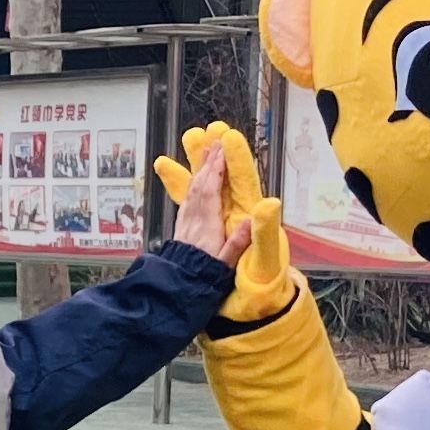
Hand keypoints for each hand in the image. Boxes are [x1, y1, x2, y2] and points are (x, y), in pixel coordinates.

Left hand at [151, 122, 292, 321]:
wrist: (177, 290)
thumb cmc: (204, 278)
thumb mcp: (226, 263)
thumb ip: (239, 241)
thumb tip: (252, 220)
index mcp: (206, 225)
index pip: (211, 189)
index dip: (216, 168)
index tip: (222, 147)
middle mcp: (193, 220)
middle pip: (199, 184)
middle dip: (207, 161)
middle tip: (212, 139)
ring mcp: (185, 224)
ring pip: (191, 191)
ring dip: (198, 170)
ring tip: (204, 152)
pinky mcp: (181, 230)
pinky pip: (186, 201)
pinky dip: (191, 187)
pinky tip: (194, 184)